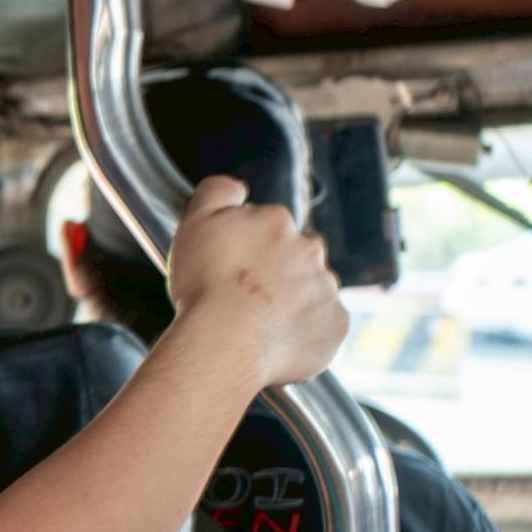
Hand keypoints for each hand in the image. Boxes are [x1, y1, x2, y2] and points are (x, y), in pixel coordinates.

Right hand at [167, 176, 347, 387]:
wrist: (226, 343)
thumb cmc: (206, 286)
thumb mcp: (195, 221)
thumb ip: (217, 192)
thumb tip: (237, 188)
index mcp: (277, 222)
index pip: (268, 225)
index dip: (248, 245)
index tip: (231, 265)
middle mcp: (310, 249)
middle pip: (296, 255)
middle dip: (276, 270)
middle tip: (245, 294)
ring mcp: (326, 288)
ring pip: (310, 289)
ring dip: (291, 300)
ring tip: (258, 322)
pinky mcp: (336, 324)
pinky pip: (323, 324)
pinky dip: (304, 330)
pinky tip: (275, 340)